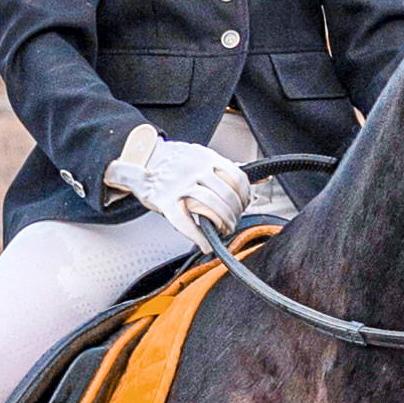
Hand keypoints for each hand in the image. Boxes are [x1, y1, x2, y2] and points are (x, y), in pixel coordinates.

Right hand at [112, 130, 250, 242]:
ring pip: (211, 206)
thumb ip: (227, 168)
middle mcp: (194, 168)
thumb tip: (263, 178)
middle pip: (226, 194)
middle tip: (233, 223)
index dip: (245, 195)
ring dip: (223, 223)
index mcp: (205, 157)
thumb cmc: (173, 163)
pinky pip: (185, 222)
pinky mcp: (165, 200)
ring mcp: (179, 184)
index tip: (244, 205)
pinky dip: (198, 237)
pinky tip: (205, 245)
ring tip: (223, 230)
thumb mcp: (201, 157)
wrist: (140, 159)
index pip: (237, 176)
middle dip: (235, 214)